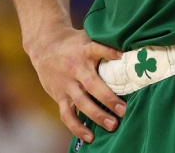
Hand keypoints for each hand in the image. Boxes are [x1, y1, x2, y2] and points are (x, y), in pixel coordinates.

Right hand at [26, 25, 126, 143]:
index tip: (123, 57)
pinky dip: (77, 127)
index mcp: (84, 50)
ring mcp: (67, 83)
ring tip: (112, 125)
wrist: (43, 46)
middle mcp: (75, 68)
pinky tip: (90, 137)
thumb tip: (131, 51)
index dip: (110, 52)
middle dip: (108, 98)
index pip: (97, 49)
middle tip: (123, 110)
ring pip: (81, 102)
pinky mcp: (59, 96)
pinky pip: (67, 114)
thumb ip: (104, 45)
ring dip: (97, 115)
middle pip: (92, 84)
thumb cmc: (72, 44)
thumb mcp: (86, 38)